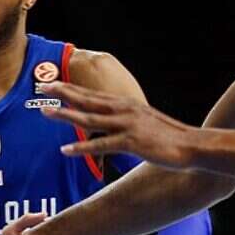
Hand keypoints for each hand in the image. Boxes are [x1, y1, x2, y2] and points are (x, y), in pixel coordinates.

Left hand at [38, 81, 200, 168]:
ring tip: (45, 112)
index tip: (51, 84)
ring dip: (66, 115)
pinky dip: (83, 148)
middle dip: (62, 93)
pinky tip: (66, 150)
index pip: (92, 94)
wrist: (193, 145)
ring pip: (89, 119)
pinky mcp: (132, 142)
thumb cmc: (169, 137)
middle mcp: (124, 110)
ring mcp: (127, 125)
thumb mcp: (145, 123)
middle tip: (41, 87)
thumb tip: (115, 125)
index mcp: (125, 105)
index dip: (70, 89)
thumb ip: (127, 122)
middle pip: (87, 100)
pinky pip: (101, 145)